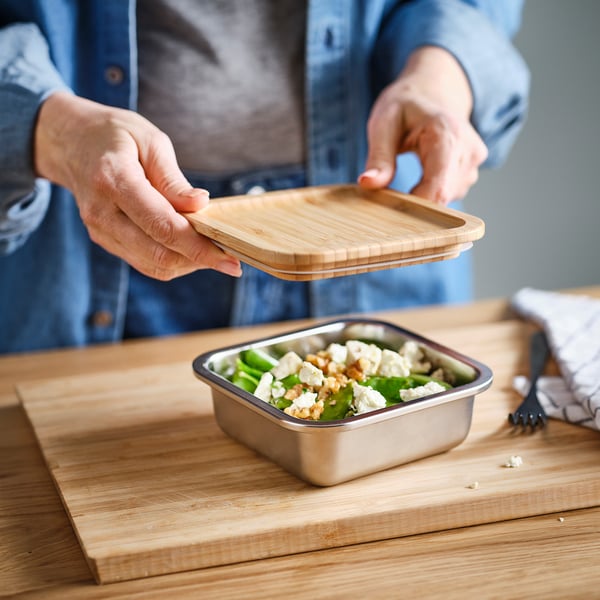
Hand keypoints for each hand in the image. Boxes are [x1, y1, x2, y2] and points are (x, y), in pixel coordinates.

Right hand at [34, 92, 241, 279]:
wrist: (70, 143)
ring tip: (213, 251)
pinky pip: (144, 262)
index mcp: (113, 180)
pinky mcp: (105, 240)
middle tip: (231, 261)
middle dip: (199, 261)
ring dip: (188, 263)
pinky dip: (172, 261)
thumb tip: (201, 205)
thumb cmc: (114, 136)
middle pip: (158, 253)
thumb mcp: (150, 141)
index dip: (198, 246)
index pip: (161, 225)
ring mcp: (100, 231)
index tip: (229, 257)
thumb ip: (174, 179)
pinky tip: (191, 249)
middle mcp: (102, 213)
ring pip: (153, 264)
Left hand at [358, 46, 487, 204]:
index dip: (414, 204)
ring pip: (446, 199)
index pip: (438, 188)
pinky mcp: (472, 171)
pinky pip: (450, 194)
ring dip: (423, 197)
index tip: (391, 202)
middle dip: (416, 202)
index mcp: (447, 134)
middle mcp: (469, 150)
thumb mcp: (383, 123)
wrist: (433, 92)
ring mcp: (474, 163)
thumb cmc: (406, 106)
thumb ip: (378, 156)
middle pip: (442, 197)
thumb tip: (367, 183)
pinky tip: (422, 176)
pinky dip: (432, 192)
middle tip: (394, 188)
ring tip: (410, 174)